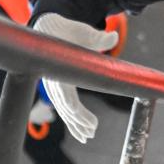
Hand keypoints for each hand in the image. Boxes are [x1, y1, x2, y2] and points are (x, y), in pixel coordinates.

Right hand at [33, 13, 118, 142]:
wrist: (49, 28)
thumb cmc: (68, 30)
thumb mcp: (84, 32)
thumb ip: (98, 38)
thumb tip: (113, 37)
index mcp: (59, 70)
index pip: (65, 94)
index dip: (74, 108)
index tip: (83, 117)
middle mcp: (54, 81)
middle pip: (65, 108)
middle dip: (79, 121)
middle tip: (93, 131)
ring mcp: (54, 86)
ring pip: (64, 111)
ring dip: (76, 124)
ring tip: (89, 136)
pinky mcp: (58, 88)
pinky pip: (64, 108)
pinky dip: (72, 120)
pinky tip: (81, 132)